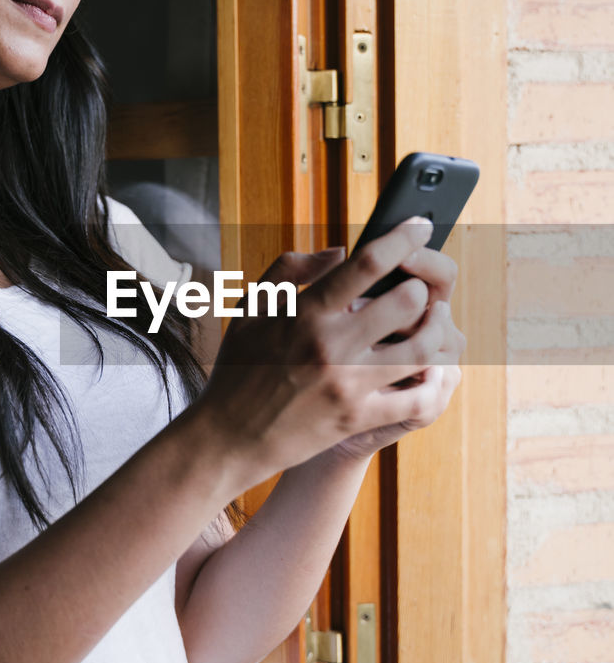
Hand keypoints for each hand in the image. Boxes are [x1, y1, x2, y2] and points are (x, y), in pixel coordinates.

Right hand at [197, 219, 465, 483]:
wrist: (227, 437)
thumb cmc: (238, 368)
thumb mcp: (252, 308)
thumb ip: (292, 269)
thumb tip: (340, 251)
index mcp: (306, 312)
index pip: (368, 262)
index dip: (403, 236)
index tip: (420, 225)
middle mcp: (330, 345)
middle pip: (407, 301)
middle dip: (420, 287)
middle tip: (419, 287)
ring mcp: (348, 384)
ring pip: (422, 349)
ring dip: (435, 329)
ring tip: (432, 322)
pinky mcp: (358, 418)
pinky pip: (417, 399)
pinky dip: (432, 381)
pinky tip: (426, 369)